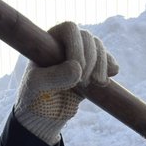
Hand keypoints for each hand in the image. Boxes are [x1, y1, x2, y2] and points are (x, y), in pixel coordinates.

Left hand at [14, 21, 117, 145]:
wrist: (43, 116)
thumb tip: (78, 68)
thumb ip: (54, 77)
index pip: (70, 29)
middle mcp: (65, 43)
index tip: (78, 70)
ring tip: (96, 84)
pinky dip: (111, 67)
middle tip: (84, 83)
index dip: (78, 46)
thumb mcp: (37, 87)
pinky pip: (106, 60)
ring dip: (102, 64)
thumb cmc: (34, 97)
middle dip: (91, 59)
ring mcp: (80, 55)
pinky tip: (110, 77)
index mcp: (49, 40)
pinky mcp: (91, 69)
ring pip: (99, 48)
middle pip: (88, 37)